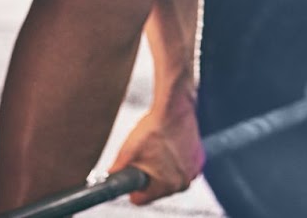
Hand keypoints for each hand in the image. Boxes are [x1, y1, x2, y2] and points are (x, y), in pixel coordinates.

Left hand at [108, 90, 203, 204]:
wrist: (174, 108)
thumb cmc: (154, 128)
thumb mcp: (128, 151)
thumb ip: (115, 171)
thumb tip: (108, 178)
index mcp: (167, 185)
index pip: (140, 199)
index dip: (132, 187)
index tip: (133, 173)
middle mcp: (183, 182)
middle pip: (156, 190)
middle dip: (149, 177)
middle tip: (145, 156)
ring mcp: (193, 171)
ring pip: (169, 178)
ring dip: (162, 169)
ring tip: (157, 149)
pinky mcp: (198, 160)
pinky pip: (181, 168)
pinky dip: (175, 161)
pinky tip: (169, 146)